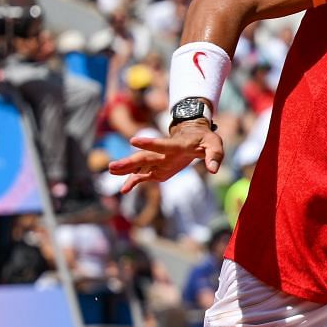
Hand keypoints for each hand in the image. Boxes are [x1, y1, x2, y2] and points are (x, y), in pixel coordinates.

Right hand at [108, 119, 223, 193]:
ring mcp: (159, 160)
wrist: (194, 136)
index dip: (149, 143)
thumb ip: (214, 156)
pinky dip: (134, 182)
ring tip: (111, 172)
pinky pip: (143, 176)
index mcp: (176, 145)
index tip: (133, 141)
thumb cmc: (205, 140)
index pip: (162, 144)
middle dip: (129, 162)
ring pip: (140, 166)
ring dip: (126, 170)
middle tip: (112, 166)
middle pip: (144, 158)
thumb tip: (213, 169)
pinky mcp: (158, 169)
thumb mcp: (215, 145)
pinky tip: (124, 190)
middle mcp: (163, 153)